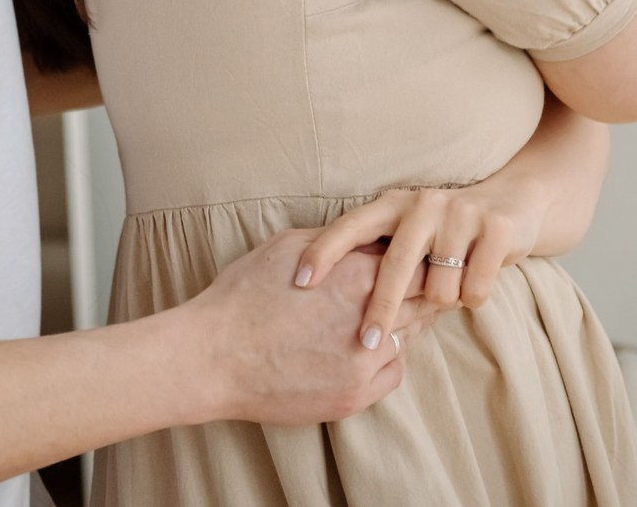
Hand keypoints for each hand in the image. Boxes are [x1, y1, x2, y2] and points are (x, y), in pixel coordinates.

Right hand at [183, 229, 436, 426]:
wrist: (215, 356)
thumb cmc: (244, 294)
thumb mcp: (288, 246)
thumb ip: (339, 242)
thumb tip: (369, 238)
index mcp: (356, 276)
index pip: (416, 265)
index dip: (419, 260)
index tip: (416, 257)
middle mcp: (369, 320)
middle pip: (421, 302)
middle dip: (419, 291)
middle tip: (415, 284)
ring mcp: (364, 364)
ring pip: (409, 338)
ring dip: (404, 323)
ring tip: (386, 313)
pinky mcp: (353, 397)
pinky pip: (392, 373)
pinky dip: (387, 357)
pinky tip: (368, 346)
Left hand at [290, 176, 546, 351]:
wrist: (513, 204)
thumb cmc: (445, 232)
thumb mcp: (407, 234)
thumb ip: (378, 255)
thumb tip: (329, 297)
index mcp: (393, 204)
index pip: (350, 226)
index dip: (324, 252)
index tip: (300, 281)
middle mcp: (422, 203)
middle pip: (394, 265)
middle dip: (380, 308)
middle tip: (365, 344)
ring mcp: (460, 214)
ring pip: (439, 287)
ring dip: (444, 300)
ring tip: (451, 286)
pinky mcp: (495, 230)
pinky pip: (474, 289)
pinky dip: (474, 297)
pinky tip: (478, 280)